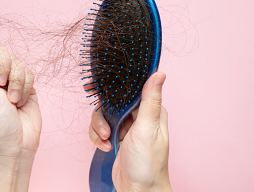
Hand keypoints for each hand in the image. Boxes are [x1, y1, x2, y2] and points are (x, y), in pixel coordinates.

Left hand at [0, 38, 41, 191]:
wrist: (16, 147)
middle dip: (3, 64)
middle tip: (0, 83)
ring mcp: (6, 81)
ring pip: (16, 61)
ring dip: (16, 81)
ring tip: (11, 101)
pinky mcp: (23, 86)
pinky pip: (28, 72)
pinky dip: (25, 87)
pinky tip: (19, 102)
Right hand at [88, 72, 171, 191]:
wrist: (137, 190)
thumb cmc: (148, 163)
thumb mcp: (147, 129)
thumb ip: (149, 101)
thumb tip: (159, 73)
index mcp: (151, 110)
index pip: (129, 89)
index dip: (112, 87)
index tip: (94, 86)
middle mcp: (139, 116)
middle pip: (111, 101)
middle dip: (102, 115)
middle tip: (104, 129)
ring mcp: (126, 127)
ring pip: (102, 115)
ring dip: (98, 128)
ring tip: (106, 141)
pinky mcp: (116, 137)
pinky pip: (99, 128)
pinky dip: (97, 137)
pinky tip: (105, 147)